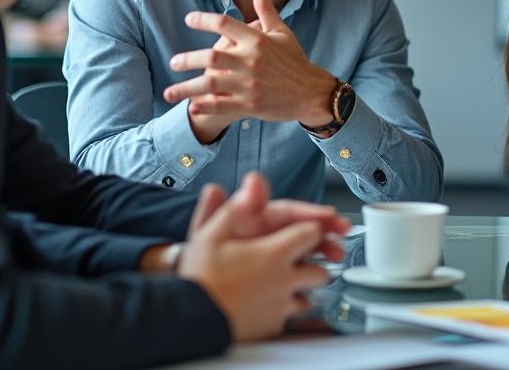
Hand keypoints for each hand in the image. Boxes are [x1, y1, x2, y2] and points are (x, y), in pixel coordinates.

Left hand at [165, 0, 338, 141]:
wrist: (311, 92)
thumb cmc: (295, 60)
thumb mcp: (281, 32)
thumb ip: (265, 9)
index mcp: (257, 39)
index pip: (224, 23)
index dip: (203, 19)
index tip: (188, 19)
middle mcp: (251, 60)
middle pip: (210, 56)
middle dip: (187, 59)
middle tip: (173, 62)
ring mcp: (249, 84)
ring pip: (210, 83)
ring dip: (186, 88)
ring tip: (168, 92)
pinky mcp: (250, 104)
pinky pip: (221, 105)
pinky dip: (204, 105)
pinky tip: (190, 106)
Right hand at [178, 174, 339, 342]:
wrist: (188, 318)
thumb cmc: (199, 276)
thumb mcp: (212, 233)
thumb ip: (237, 206)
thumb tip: (254, 181)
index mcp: (275, 253)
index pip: (313, 234)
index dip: (311, 230)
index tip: (304, 231)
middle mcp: (285, 280)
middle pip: (320, 271)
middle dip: (313, 264)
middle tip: (297, 261)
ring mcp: (281, 306)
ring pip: (309, 298)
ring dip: (301, 290)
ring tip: (281, 284)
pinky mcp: (273, 327)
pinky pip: (290, 317)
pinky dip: (284, 310)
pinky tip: (267, 305)